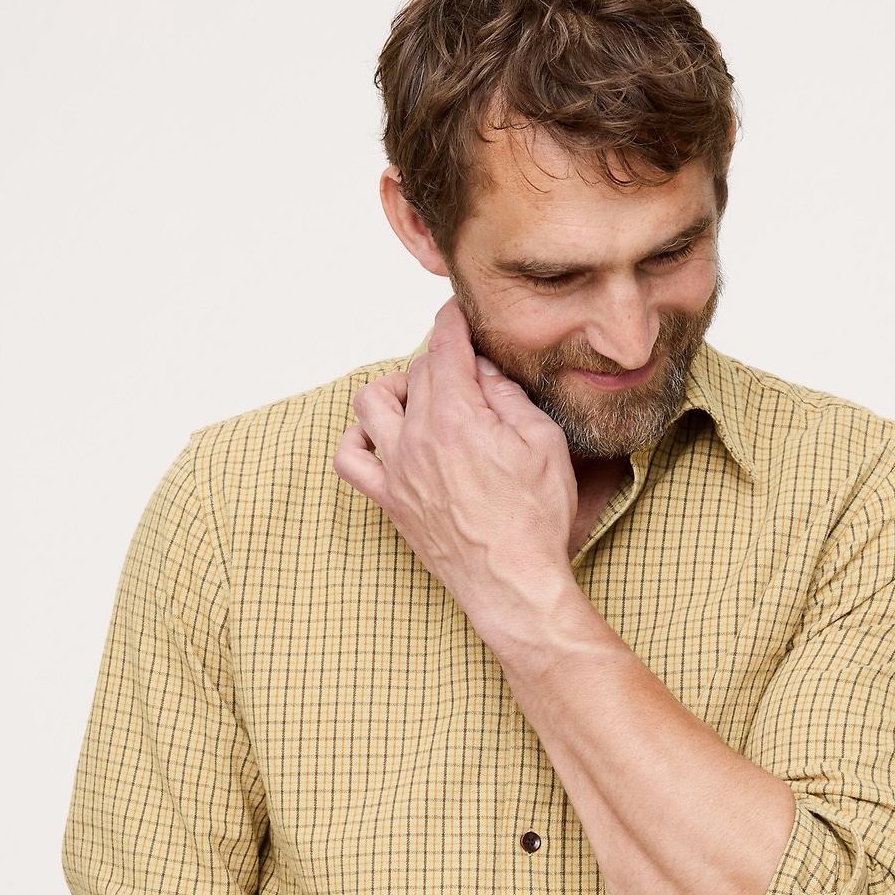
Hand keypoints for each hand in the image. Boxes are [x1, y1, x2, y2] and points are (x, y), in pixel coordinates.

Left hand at [334, 299, 580, 647]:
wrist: (513, 585)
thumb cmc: (535, 522)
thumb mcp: (544, 443)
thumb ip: (509, 396)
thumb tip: (484, 370)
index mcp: (457, 418)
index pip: (445, 346)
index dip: (454, 319)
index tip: (460, 309)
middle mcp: (417, 439)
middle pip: (416, 372)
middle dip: (441, 357)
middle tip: (468, 366)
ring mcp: (397, 471)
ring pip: (371, 403)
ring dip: (396, 388)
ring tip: (426, 398)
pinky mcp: (390, 500)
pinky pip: (350, 458)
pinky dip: (360, 438)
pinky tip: (386, 437)